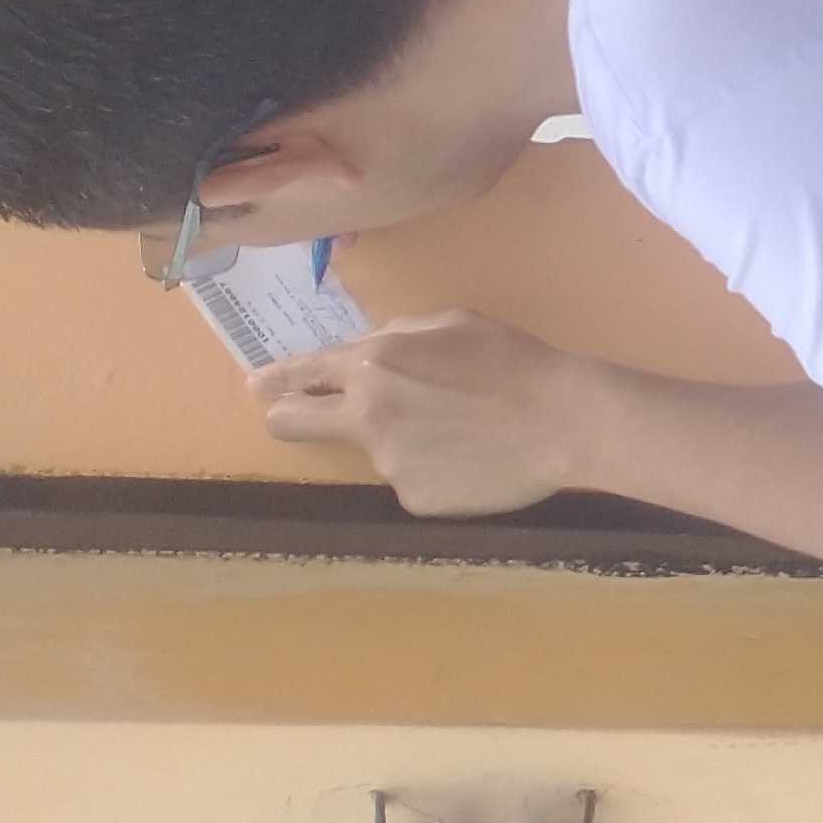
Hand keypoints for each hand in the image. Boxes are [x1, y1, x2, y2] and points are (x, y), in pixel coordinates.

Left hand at [252, 310, 595, 515]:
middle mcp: (367, 414)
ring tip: (459, 433)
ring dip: (399, 441)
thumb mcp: (452, 324)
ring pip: (375, 451)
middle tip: (300, 417)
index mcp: (373, 363)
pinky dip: (434, 470)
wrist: (563, 420)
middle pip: (290, 423)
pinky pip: (413, 481)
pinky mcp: (415, 498)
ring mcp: (388, 462)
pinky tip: (472, 459)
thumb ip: (399, 336)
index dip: (274, 379)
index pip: (300, 374)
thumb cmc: (513, 361)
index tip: (259, 387)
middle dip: (286, 416)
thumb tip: (374, 350)